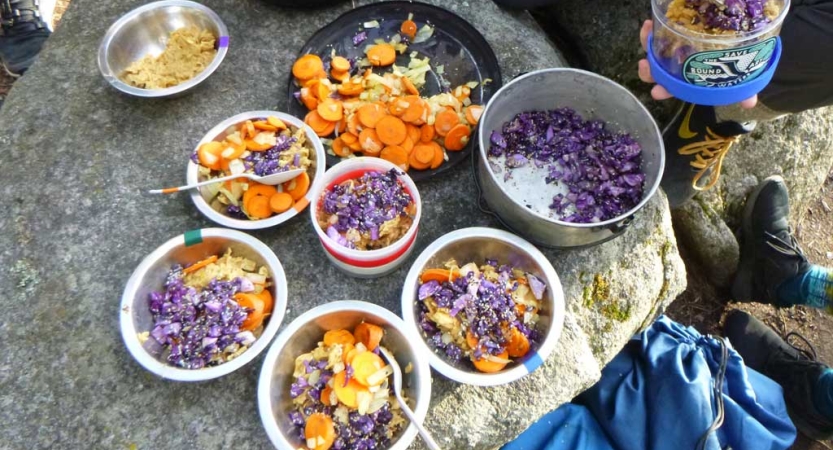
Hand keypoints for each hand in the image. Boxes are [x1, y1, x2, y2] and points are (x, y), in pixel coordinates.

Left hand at [637, 19, 757, 108]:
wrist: (736, 33)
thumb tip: (750, 103)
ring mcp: (671, 49)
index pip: (672, 88)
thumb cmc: (732, 58)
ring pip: (652, 50)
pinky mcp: (671, 32)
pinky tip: (651, 22)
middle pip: (655, 72)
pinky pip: (656, 32)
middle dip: (647, 72)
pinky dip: (652, 29)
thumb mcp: (737, 73)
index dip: (664, 90)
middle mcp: (675, 66)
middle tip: (645, 65)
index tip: (657, 92)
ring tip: (647, 32)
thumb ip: (742, 88)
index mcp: (686, 79)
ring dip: (646, 43)